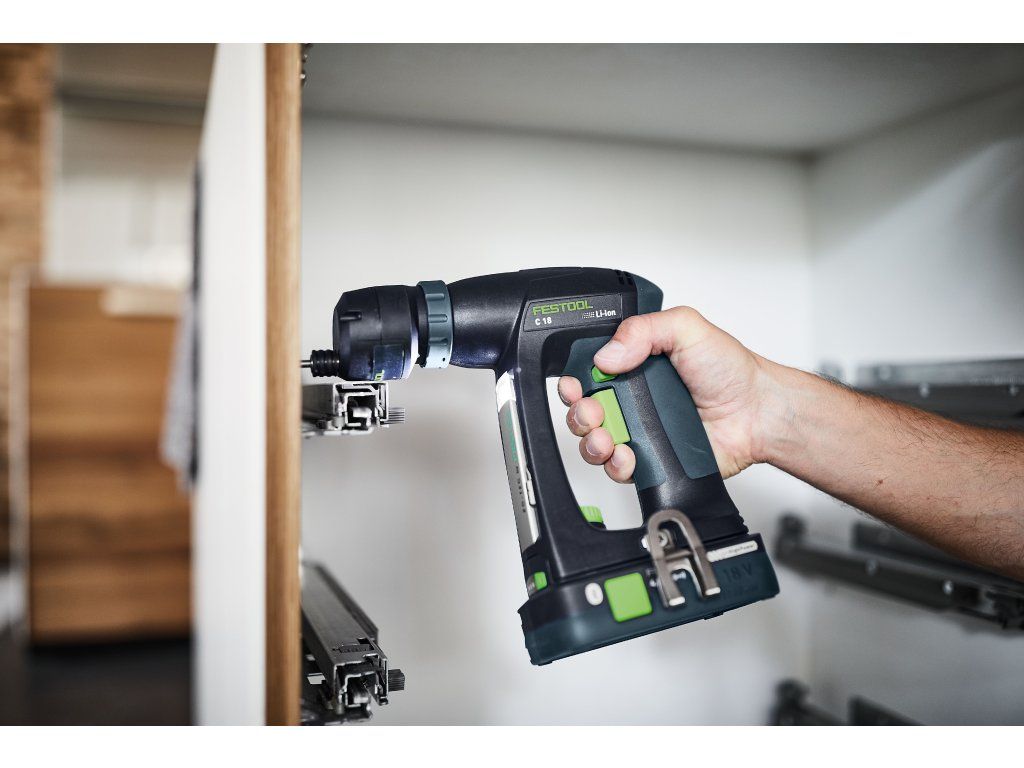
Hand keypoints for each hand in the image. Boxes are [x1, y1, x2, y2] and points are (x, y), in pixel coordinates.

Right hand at [558, 307, 774, 482]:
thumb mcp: (686, 328)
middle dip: (578, 413)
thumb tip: (606, 354)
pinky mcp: (650, 459)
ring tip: (606, 438)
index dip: (573, 379)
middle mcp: (632, 398)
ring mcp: (639, 430)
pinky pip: (618, 469)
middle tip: (592, 412)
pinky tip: (626, 455)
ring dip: (590, 441)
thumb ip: (643, 329)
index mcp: (634, 363)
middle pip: (584, 409)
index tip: (573, 383)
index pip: (588, 372)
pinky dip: (615, 465)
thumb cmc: (730, 371)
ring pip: (594, 442)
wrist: (757, 413)